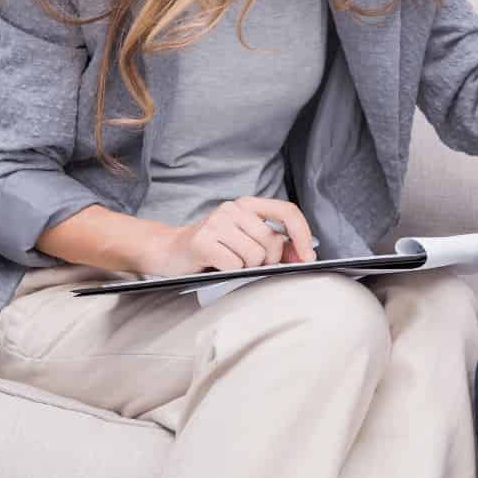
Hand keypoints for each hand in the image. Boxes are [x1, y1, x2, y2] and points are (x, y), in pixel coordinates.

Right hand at [135, 196, 316, 277]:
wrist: (169, 249)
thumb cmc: (213, 248)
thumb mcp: (244, 239)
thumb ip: (273, 244)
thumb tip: (303, 255)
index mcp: (248, 205)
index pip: (286, 211)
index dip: (302, 234)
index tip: (308, 257)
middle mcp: (234, 208)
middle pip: (272, 241)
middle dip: (267, 261)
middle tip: (248, 264)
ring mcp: (217, 222)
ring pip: (255, 256)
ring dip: (245, 268)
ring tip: (228, 263)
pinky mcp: (204, 241)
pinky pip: (235, 266)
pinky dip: (229, 272)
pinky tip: (216, 265)